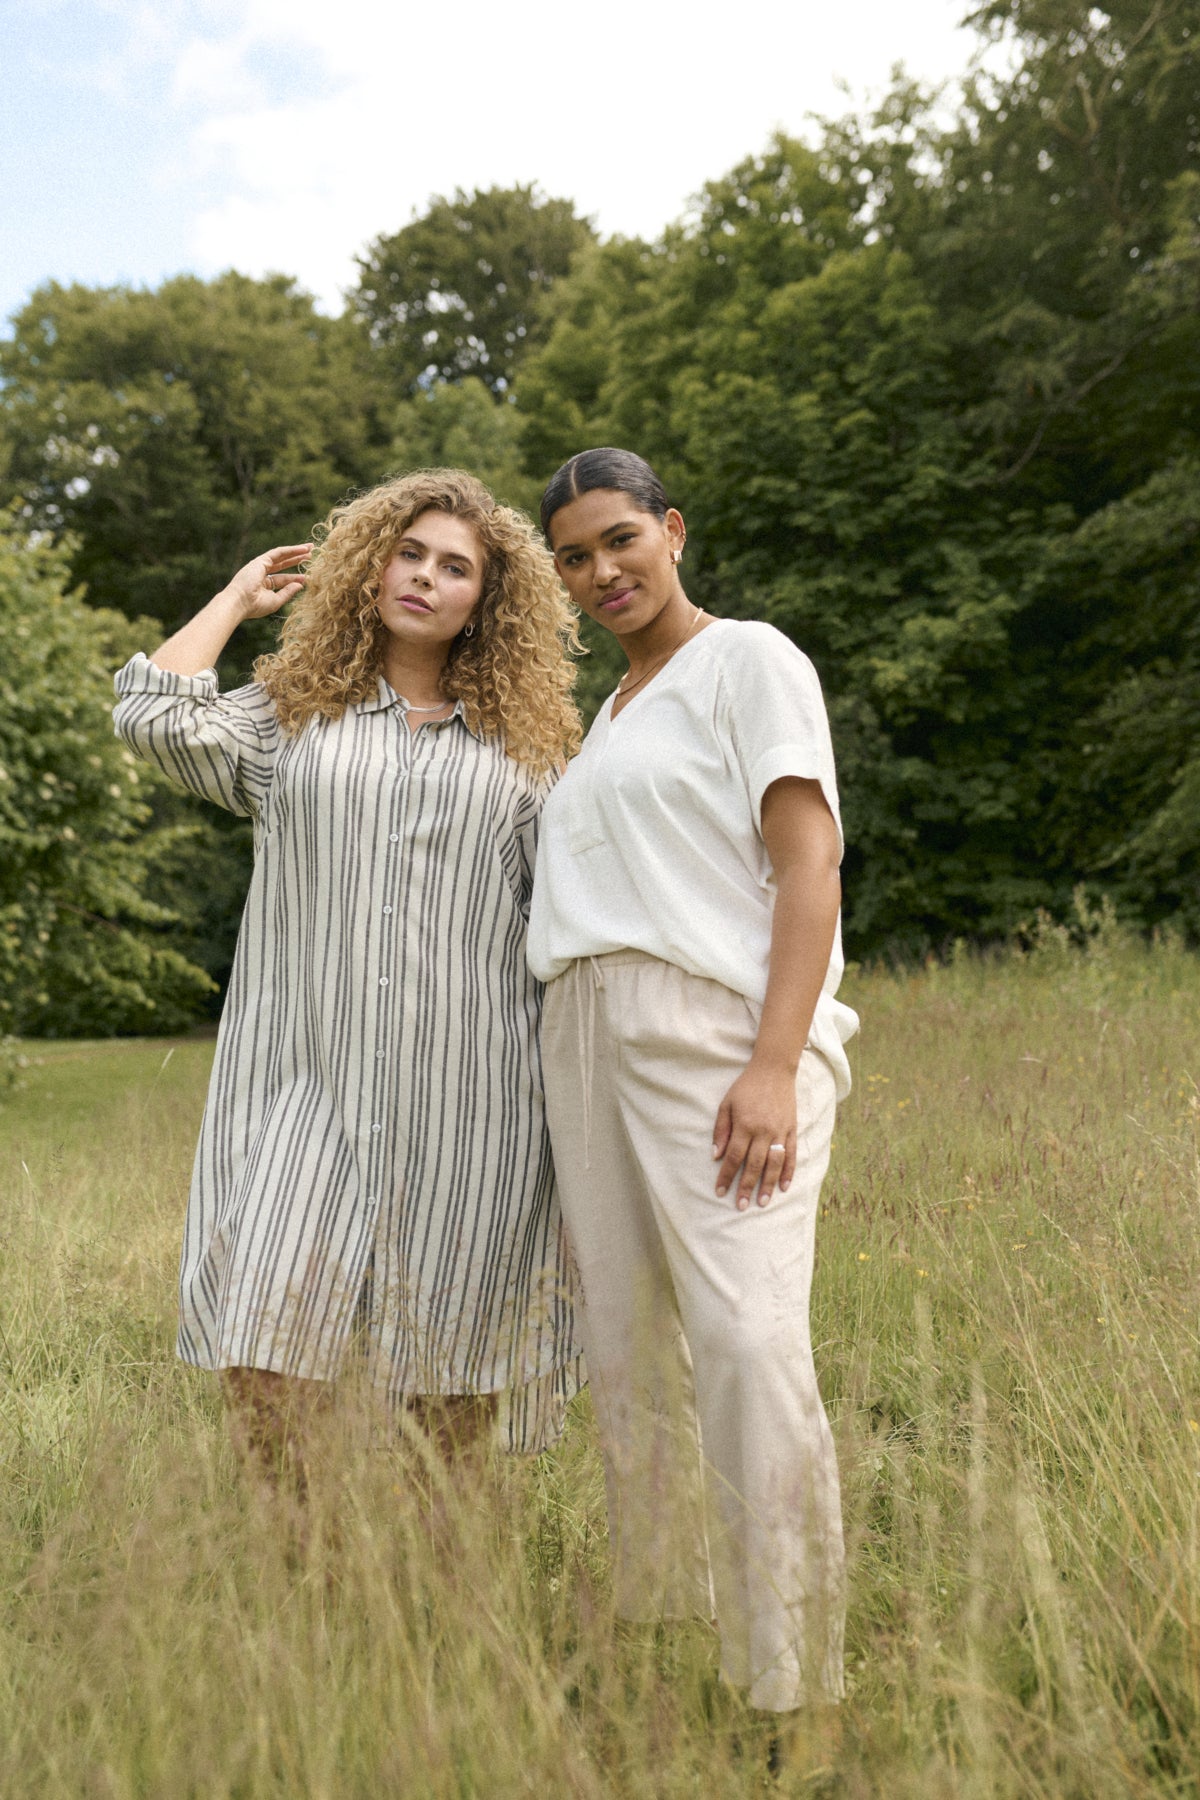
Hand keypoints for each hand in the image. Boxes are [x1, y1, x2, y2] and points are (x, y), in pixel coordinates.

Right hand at [221, 544, 311, 620]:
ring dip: (296, 552)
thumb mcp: (276, 601)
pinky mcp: (261, 560)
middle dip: (297, 560)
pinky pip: (279, 552)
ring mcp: (260, 566)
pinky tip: (303, 549)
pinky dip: (291, 550)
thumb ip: (288, 592)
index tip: (307, 577)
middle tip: (311, 556)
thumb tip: (301, 584)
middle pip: (283, 565)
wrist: (240, 602)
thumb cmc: (256, 605)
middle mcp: (262, 574)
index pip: (283, 579)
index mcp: (264, 585)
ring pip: (282, 556)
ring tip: (310, 549)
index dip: (295, 578)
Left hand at [712, 1060, 796, 1210]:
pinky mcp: (792, 1129)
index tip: (720, 1191)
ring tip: (763, 1202)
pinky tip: (785, 1186)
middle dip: (746, 1187)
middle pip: (754, 1164)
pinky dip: (789, 1171)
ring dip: (768, 1184)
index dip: (726, 1176)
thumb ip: (721, 1130)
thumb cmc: (746, 1087)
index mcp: (745, 1124)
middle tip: (741, 1206)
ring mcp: (780, 1131)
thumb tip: (716, 1155)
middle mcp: (763, 1130)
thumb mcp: (727, 1103)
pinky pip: (792, 1154)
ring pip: (775, 1163)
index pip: (734, 1156)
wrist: (773, 1070)